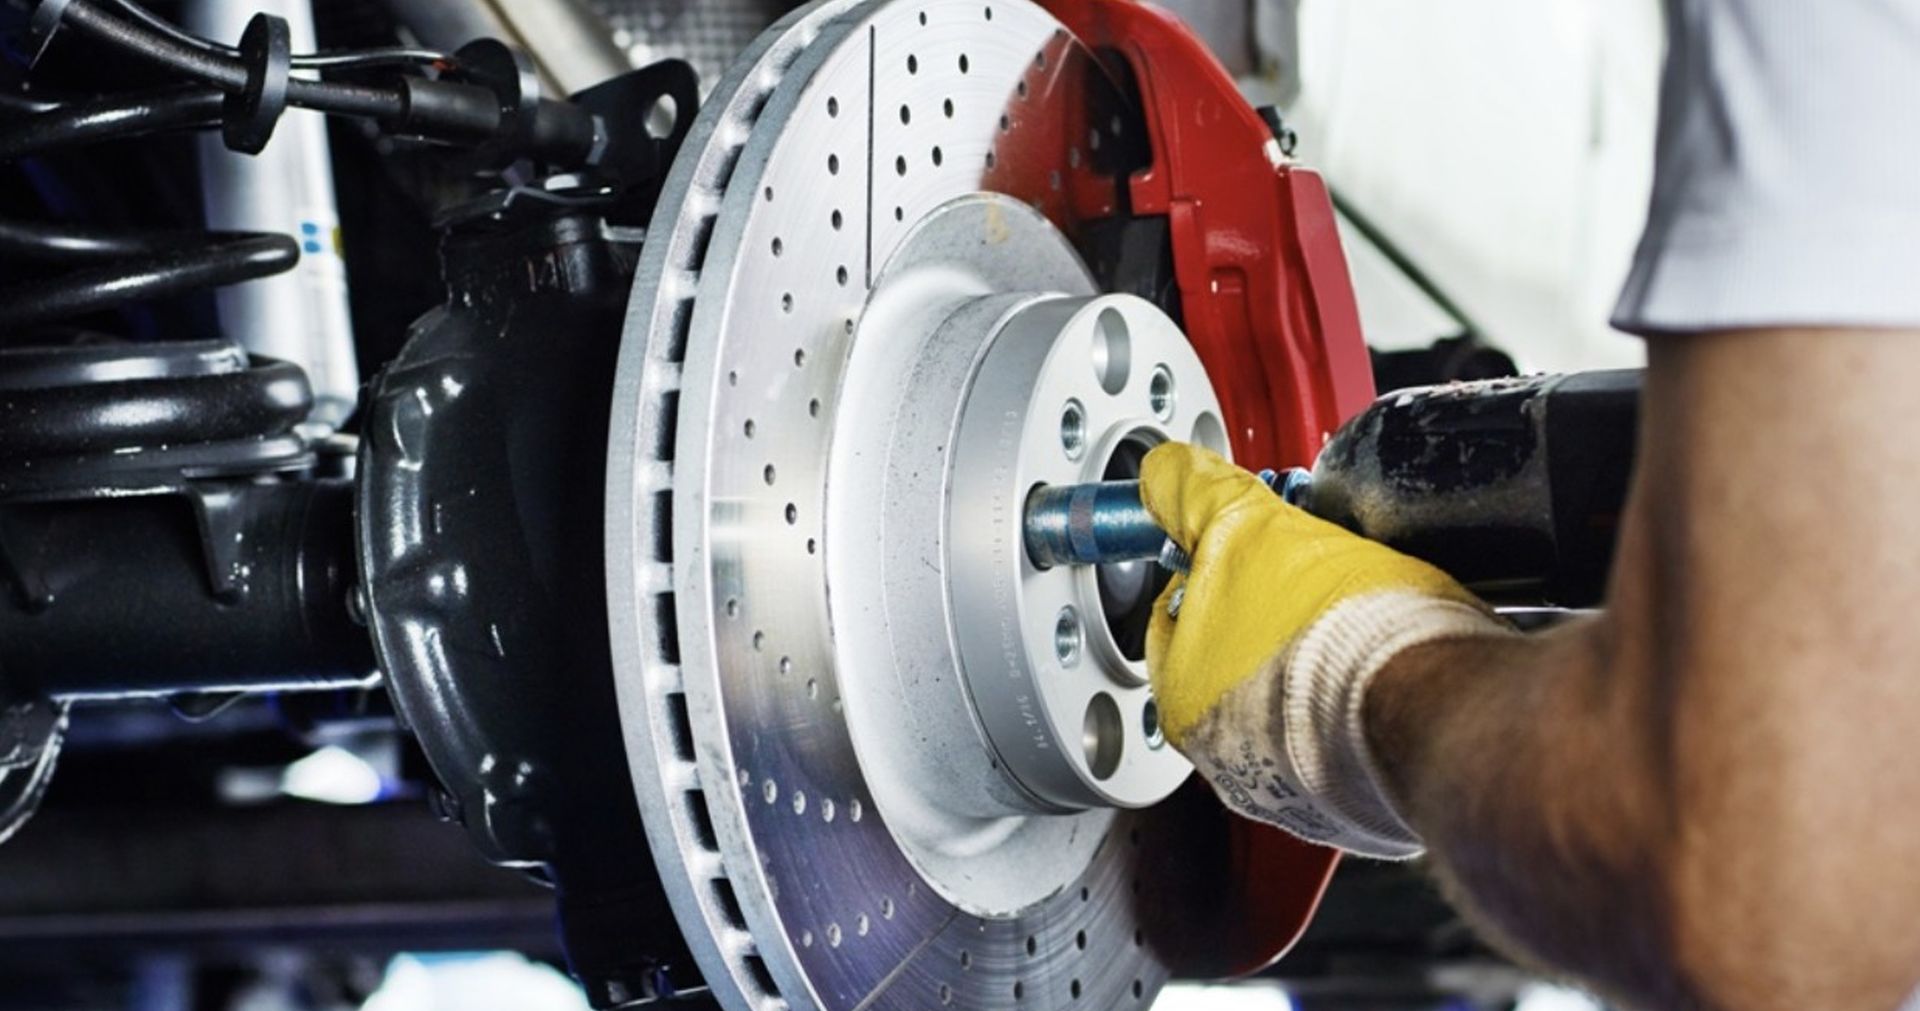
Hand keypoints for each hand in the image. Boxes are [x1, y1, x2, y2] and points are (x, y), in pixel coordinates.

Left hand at [1139, 442, 1504, 856]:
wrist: (1438, 702)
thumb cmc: (1339, 632)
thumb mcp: (1250, 530)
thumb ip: (1196, 497)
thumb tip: (1166, 472)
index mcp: (1186, 700)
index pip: (1175, 620)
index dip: (1213, 569)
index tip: (1244, 549)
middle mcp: (1232, 762)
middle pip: (1237, 663)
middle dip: (1271, 618)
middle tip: (1309, 582)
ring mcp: (1300, 791)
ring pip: (1296, 704)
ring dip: (1321, 662)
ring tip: (1358, 623)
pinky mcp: (1365, 805)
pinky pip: (1355, 741)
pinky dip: (1368, 707)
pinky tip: (1389, 673)